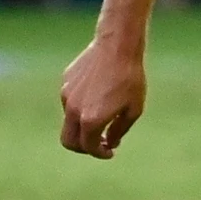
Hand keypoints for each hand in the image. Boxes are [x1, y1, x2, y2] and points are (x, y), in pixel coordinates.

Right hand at [59, 37, 145, 158]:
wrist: (118, 46)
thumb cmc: (130, 77)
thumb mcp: (134, 108)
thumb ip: (120, 130)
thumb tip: (110, 143)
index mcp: (90, 120)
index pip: (89, 147)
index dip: (100, 153)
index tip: (110, 152)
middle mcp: (73, 111)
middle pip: (68, 141)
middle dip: (82, 147)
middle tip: (98, 144)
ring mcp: (66, 96)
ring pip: (69, 120)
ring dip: (83, 124)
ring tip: (103, 114)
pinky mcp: (65, 82)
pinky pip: (71, 100)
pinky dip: (81, 106)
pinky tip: (99, 94)